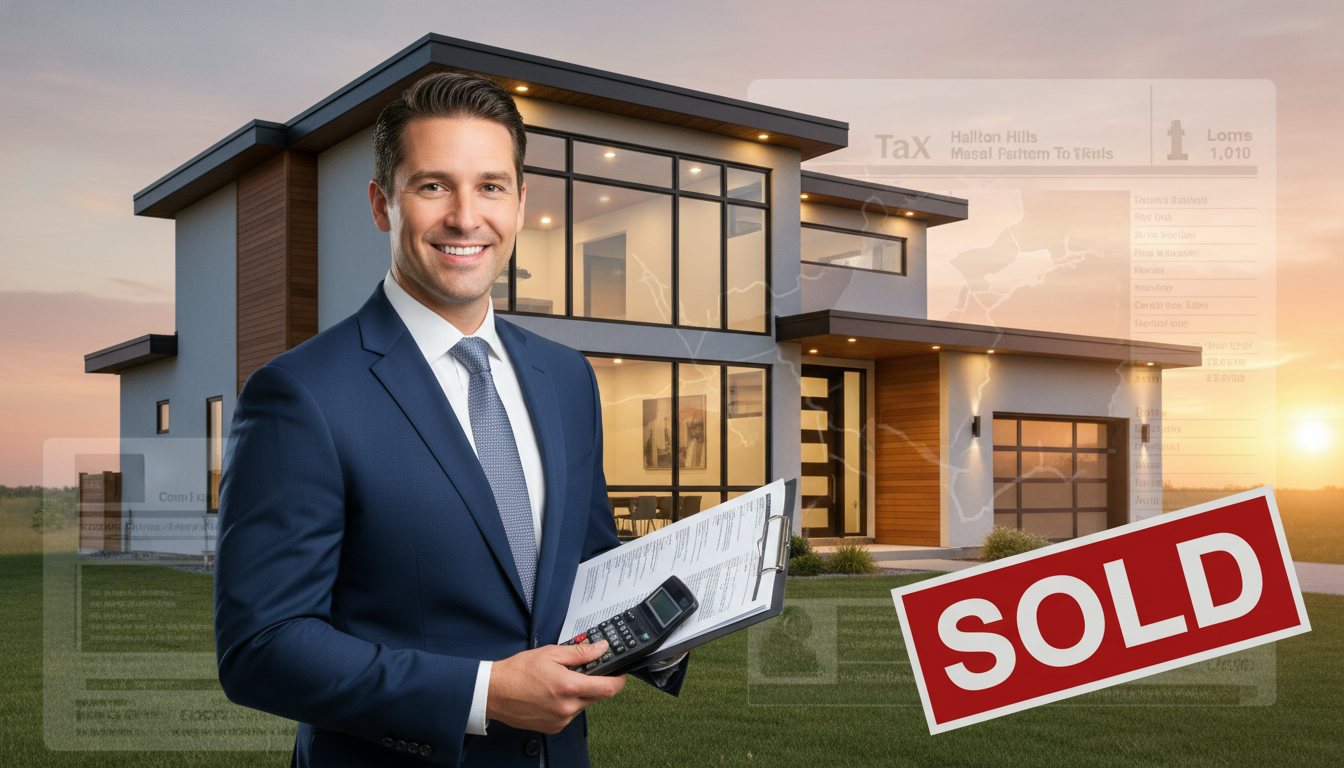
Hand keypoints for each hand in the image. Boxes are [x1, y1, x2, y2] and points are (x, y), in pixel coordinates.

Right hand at [486, 640, 625, 733]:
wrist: (495, 692)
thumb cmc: (518, 672)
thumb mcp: (551, 653)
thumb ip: (580, 652)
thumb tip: (601, 648)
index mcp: (568, 687)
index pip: (608, 688)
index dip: (619, 679)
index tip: (620, 672)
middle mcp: (567, 707)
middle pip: (597, 696)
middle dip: (595, 682)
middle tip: (583, 670)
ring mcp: (561, 720)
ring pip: (584, 705)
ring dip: (580, 693)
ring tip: (561, 681)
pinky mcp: (554, 727)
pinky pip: (571, 714)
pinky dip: (569, 703)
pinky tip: (553, 693)